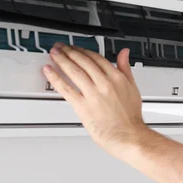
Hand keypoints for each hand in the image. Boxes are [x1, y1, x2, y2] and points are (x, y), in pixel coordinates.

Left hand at [43, 42, 148, 158]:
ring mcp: (93, 94)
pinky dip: (55, 78)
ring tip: (54, 54)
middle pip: (83, 62)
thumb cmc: (130, 117)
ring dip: (62, 60)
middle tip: (61, 48)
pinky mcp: (82, 106)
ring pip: (74, 71)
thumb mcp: (133, 87)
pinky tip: (49, 71)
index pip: (96, 58)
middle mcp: (104, 84)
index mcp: (117, 78)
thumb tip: (124, 53)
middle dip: (70, 52)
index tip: (77, 49)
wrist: (127, 134)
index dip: (84, 51)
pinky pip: (66, 89)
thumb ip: (126, 68)